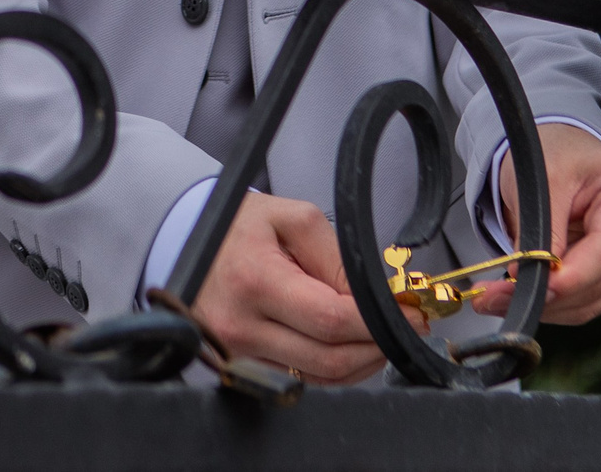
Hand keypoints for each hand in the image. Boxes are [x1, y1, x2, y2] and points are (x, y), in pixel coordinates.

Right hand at [193, 193, 422, 383]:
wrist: (189, 243)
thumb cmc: (243, 227)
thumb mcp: (294, 219)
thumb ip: (339, 259)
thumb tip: (377, 299)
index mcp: (256, 281)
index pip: (331, 320)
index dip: (379, 322)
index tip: (411, 314)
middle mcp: (241, 327)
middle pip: (330, 359)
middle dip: (379, 346)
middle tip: (406, 326)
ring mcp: (237, 354)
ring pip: (320, 378)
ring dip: (361, 362)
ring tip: (380, 333)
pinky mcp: (240, 367)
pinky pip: (301, 380)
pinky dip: (335, 368)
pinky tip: (350, 345)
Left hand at [478, 125, 600, 324]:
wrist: (566, 155)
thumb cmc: (560, 155)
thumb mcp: (543, 179)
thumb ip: (544, 228)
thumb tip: (536, 276)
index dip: (569, 277)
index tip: (530, 287)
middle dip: (549, 294)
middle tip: (495, 295)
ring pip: (595, 301)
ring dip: (547, 305)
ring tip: (498, 295)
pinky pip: (590, 303)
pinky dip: (555, 304)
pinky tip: (523, 293)